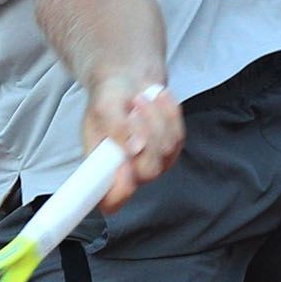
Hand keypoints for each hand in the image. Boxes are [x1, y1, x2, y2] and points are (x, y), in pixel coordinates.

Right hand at [84, 79, 184, 212]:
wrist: (126, 81)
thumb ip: (116, 128)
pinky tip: (156, 99)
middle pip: (148, 171)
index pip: (110, 200)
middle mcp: (128, 172)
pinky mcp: (170, 150)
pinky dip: (169, 113)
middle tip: (133, 109)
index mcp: (102, 169)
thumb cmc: (109, 97)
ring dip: (154, 117)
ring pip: (166, 148)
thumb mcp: (104, 107)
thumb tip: (134, 149)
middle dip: (145, 133)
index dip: (120, 191)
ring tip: (139, 98)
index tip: (123, 164)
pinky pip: (178, 136)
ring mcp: (152, 162)